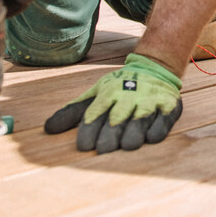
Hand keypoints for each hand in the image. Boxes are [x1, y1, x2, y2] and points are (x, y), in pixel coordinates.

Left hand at [43, 53, 182, 152]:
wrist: (154, 68)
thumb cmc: (119, 88)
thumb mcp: (95, 94)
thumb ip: (73, 112)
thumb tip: (47, 129)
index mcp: (108, 93)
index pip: (96, 112)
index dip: (89, 128)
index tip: (84, 145)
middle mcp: (128, 95)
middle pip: (118, 117)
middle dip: (111, 133)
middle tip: (104, 149)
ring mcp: (149, 100)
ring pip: (141, 118)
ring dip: (134, 131)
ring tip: (127, 146)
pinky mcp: (168, 105)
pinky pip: (164, 117)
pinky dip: (159, 127)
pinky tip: (151, 137)